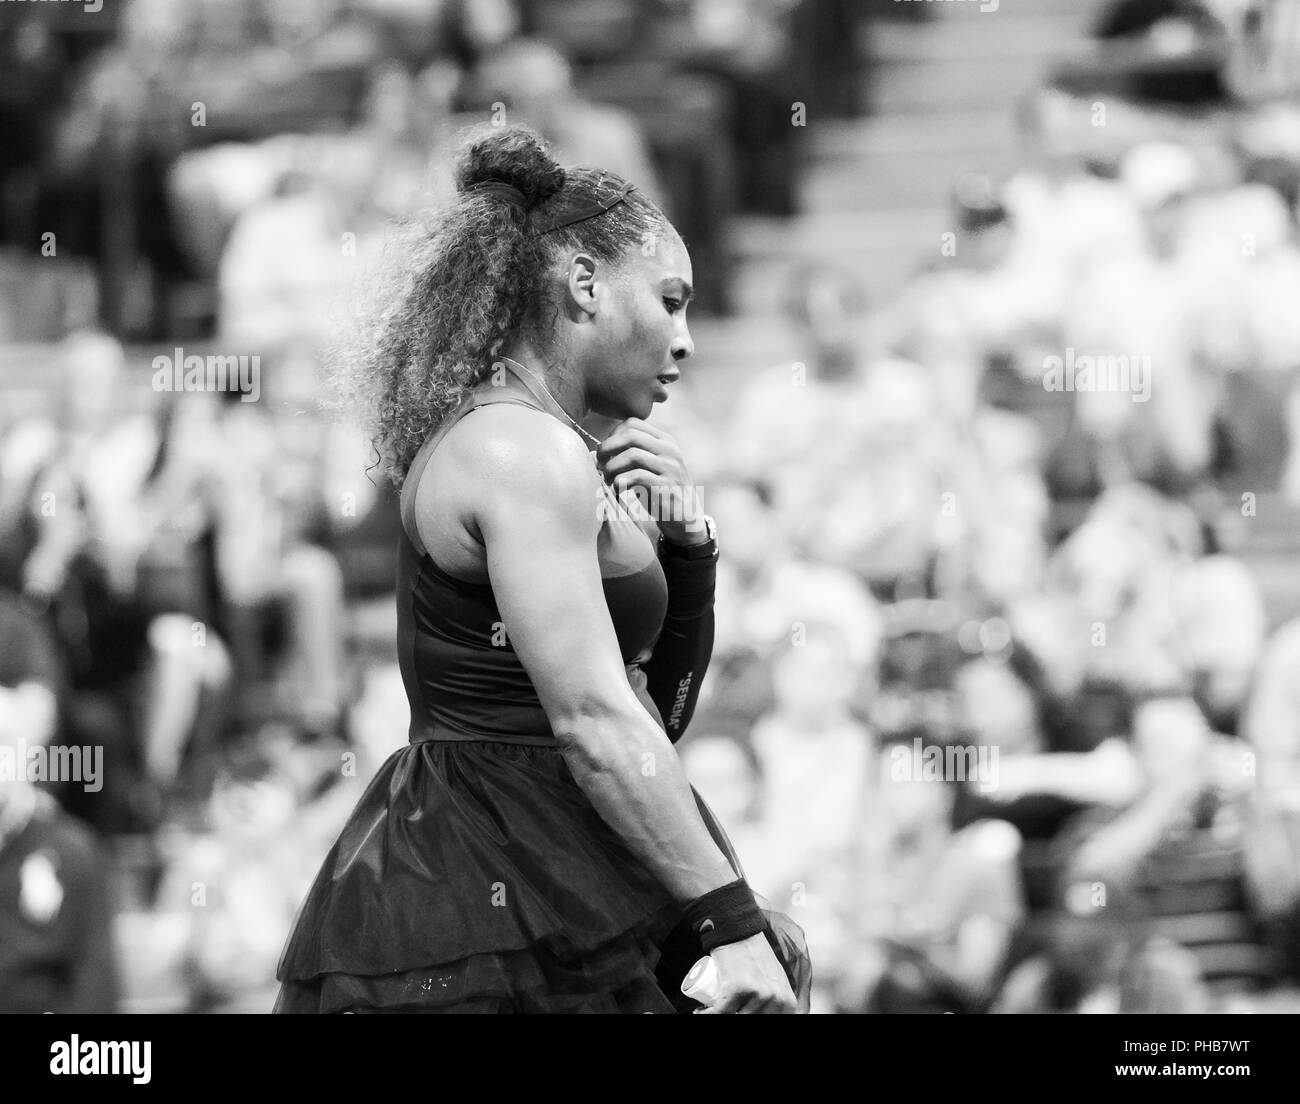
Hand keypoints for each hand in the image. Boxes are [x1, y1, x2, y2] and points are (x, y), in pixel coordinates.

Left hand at [595, 418, 706, 545]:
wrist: (685, 517)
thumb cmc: (660, 491)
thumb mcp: (651, 467)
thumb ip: (632, 455)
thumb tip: (597, 452)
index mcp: (665, 441)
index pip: (633, 424)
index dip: (612, 435)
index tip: (606, 453)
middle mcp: (670, 450)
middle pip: (630, 435)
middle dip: (608, 448)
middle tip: (599, 463)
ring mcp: (670, 468)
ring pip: (632, 455)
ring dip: (612, 467)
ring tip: (607, 479)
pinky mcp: (666, 486)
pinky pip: (637, 476)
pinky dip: (620, 482)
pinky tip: (617, 490)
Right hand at [694, 931, 796, 1013]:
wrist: (738, 931)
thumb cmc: (754, 955)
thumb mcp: (776, 980)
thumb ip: (780, 998)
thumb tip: (771, 1012)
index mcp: (787, 1002)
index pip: (770, 1020)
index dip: (748, 1015)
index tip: (737, 1010)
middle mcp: (776, 1000)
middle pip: (751, 1018)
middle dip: (735, 1013)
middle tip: (725, 1007)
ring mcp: (758, 994)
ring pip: (735, 1017)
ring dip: (718, 1014)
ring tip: (711, 1008)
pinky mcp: (737, 989)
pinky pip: (720, 1012)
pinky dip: (706, 1014)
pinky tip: (700, 1012)